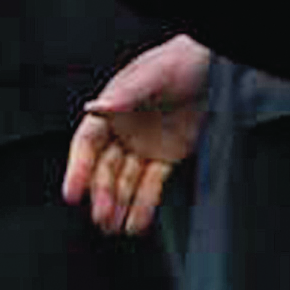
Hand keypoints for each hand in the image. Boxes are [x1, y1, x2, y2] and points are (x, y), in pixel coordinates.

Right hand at [65, 35, 210, 236]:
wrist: (217, 66)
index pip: (86, 145)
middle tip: (101, 217)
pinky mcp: (167, 156)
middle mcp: (123, 131)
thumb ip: (125, 94)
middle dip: (103, 195)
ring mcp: (144, 146)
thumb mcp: (153, 74)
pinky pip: (153, 184)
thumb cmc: (181, 61)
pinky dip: (145, 204)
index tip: (71, 193)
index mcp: (111, 110)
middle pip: (105, 169)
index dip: (77, 170)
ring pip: (126, 181)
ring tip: (115, 228)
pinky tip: (137, 223)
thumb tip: (96, 109)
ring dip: (120, 205)